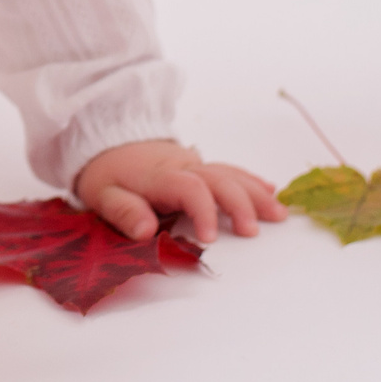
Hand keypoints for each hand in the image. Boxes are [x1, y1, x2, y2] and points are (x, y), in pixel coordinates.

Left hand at [74, 138, 285, 243]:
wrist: (107, 142)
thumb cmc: (106, 174)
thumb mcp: (101, 195)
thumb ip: (123, 212)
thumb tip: (145, 230)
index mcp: (159, 176)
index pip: (190, 188)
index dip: (204, 211)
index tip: (210, 238)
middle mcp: (183, 167)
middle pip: (219, 179)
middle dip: (239, 204)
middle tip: (252, 232)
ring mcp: (194, 164)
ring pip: (230, 174)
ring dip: (255, 194)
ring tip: (278, 214)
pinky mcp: (200, 167)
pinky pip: (229, 170)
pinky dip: (251, 181)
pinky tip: (271, 191)